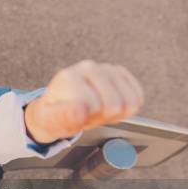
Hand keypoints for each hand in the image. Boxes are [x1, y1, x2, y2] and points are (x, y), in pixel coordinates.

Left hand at [24, 60, 144, 143]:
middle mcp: (88, 67)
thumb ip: (62, 116)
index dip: (87, 118)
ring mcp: (105, 68)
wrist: (59, 106)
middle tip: (86, 113)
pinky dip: (128, 107)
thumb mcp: (49, 121)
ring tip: (96, 109)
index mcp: (69, 77)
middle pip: (114, 104)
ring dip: (115, 113)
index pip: (94, 106)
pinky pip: (138, 96)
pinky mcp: (119, 72)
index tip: (75, 115)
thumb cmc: (54, 114)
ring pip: (130, 101)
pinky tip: (110, 105)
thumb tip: (80, 111)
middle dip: (102, 116)